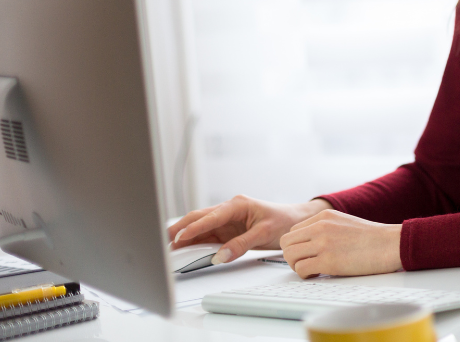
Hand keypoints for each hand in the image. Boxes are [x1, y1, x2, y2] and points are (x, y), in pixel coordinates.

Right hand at [167, 195, 332, 264]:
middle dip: (180, 229)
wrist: (295, 221)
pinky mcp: (226, 230)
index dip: (195, 227)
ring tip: (169, 249)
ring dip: (185, 237)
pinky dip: (195, 242)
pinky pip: (206, 236)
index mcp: (237, 204)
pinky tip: (184, 250)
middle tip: (164, 242)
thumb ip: (241, 244)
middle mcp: (228, 210)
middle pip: (198, 218)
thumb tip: (220, 256)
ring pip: (199, 227)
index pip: (211, 216)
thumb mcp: (264, 233)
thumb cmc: (283, 221)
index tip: (180, 237)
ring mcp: (226, 220)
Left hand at [280, 209, 402, 277]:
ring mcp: (323, 244)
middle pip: (286, 242)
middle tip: (305, 262)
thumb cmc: (373, 237)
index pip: (293, 231)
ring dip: (297, 266)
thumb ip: (326, 227)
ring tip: (312, 269)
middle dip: (292, 255)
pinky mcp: (328, 261)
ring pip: (289, 255)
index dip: (297, 245)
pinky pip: (301, 269)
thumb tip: (310, 242)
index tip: (307, 253)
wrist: (390, 244)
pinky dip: (305, 275)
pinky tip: (318, 274)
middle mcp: (320, 227)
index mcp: (324, 216)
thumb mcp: (345, 222)